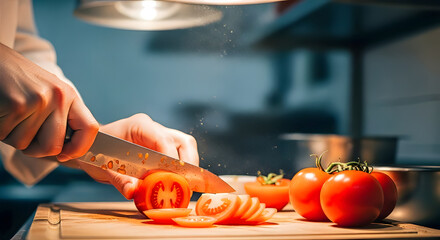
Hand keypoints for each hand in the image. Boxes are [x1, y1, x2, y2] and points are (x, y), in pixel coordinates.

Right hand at [0, 43, 98, 160]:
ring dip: (12, 136)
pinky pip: (6, 136)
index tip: (64, 155)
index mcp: (69, 95)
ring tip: (10, 113)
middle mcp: (58, 97)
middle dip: (35, 149)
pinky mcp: (17, 104)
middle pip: (53, 147)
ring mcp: (38, 100)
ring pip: (25, 144)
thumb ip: (60, 118)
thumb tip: (69, 153)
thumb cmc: (19, 82)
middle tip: (23, 133)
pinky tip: (1, 110)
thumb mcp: (48, 94)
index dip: (80, 148)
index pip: (90, 129)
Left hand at [74, 113, 198, 198]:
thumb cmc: (97, 151)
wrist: (93, 146)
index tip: (173, 179)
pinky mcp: (164, 145)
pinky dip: (184, 168)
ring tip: (185, 186)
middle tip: (185, 185)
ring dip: (189, 167)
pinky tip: (181, 183)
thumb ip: (119, 179)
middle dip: (188, 165)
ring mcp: (161, 135)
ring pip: (187, 146)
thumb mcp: (103, 167)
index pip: (164, 140)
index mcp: (139, 126)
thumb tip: (133, 191)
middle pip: (183, 142)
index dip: (172, 161)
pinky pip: (182, 154)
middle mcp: (154, 128)